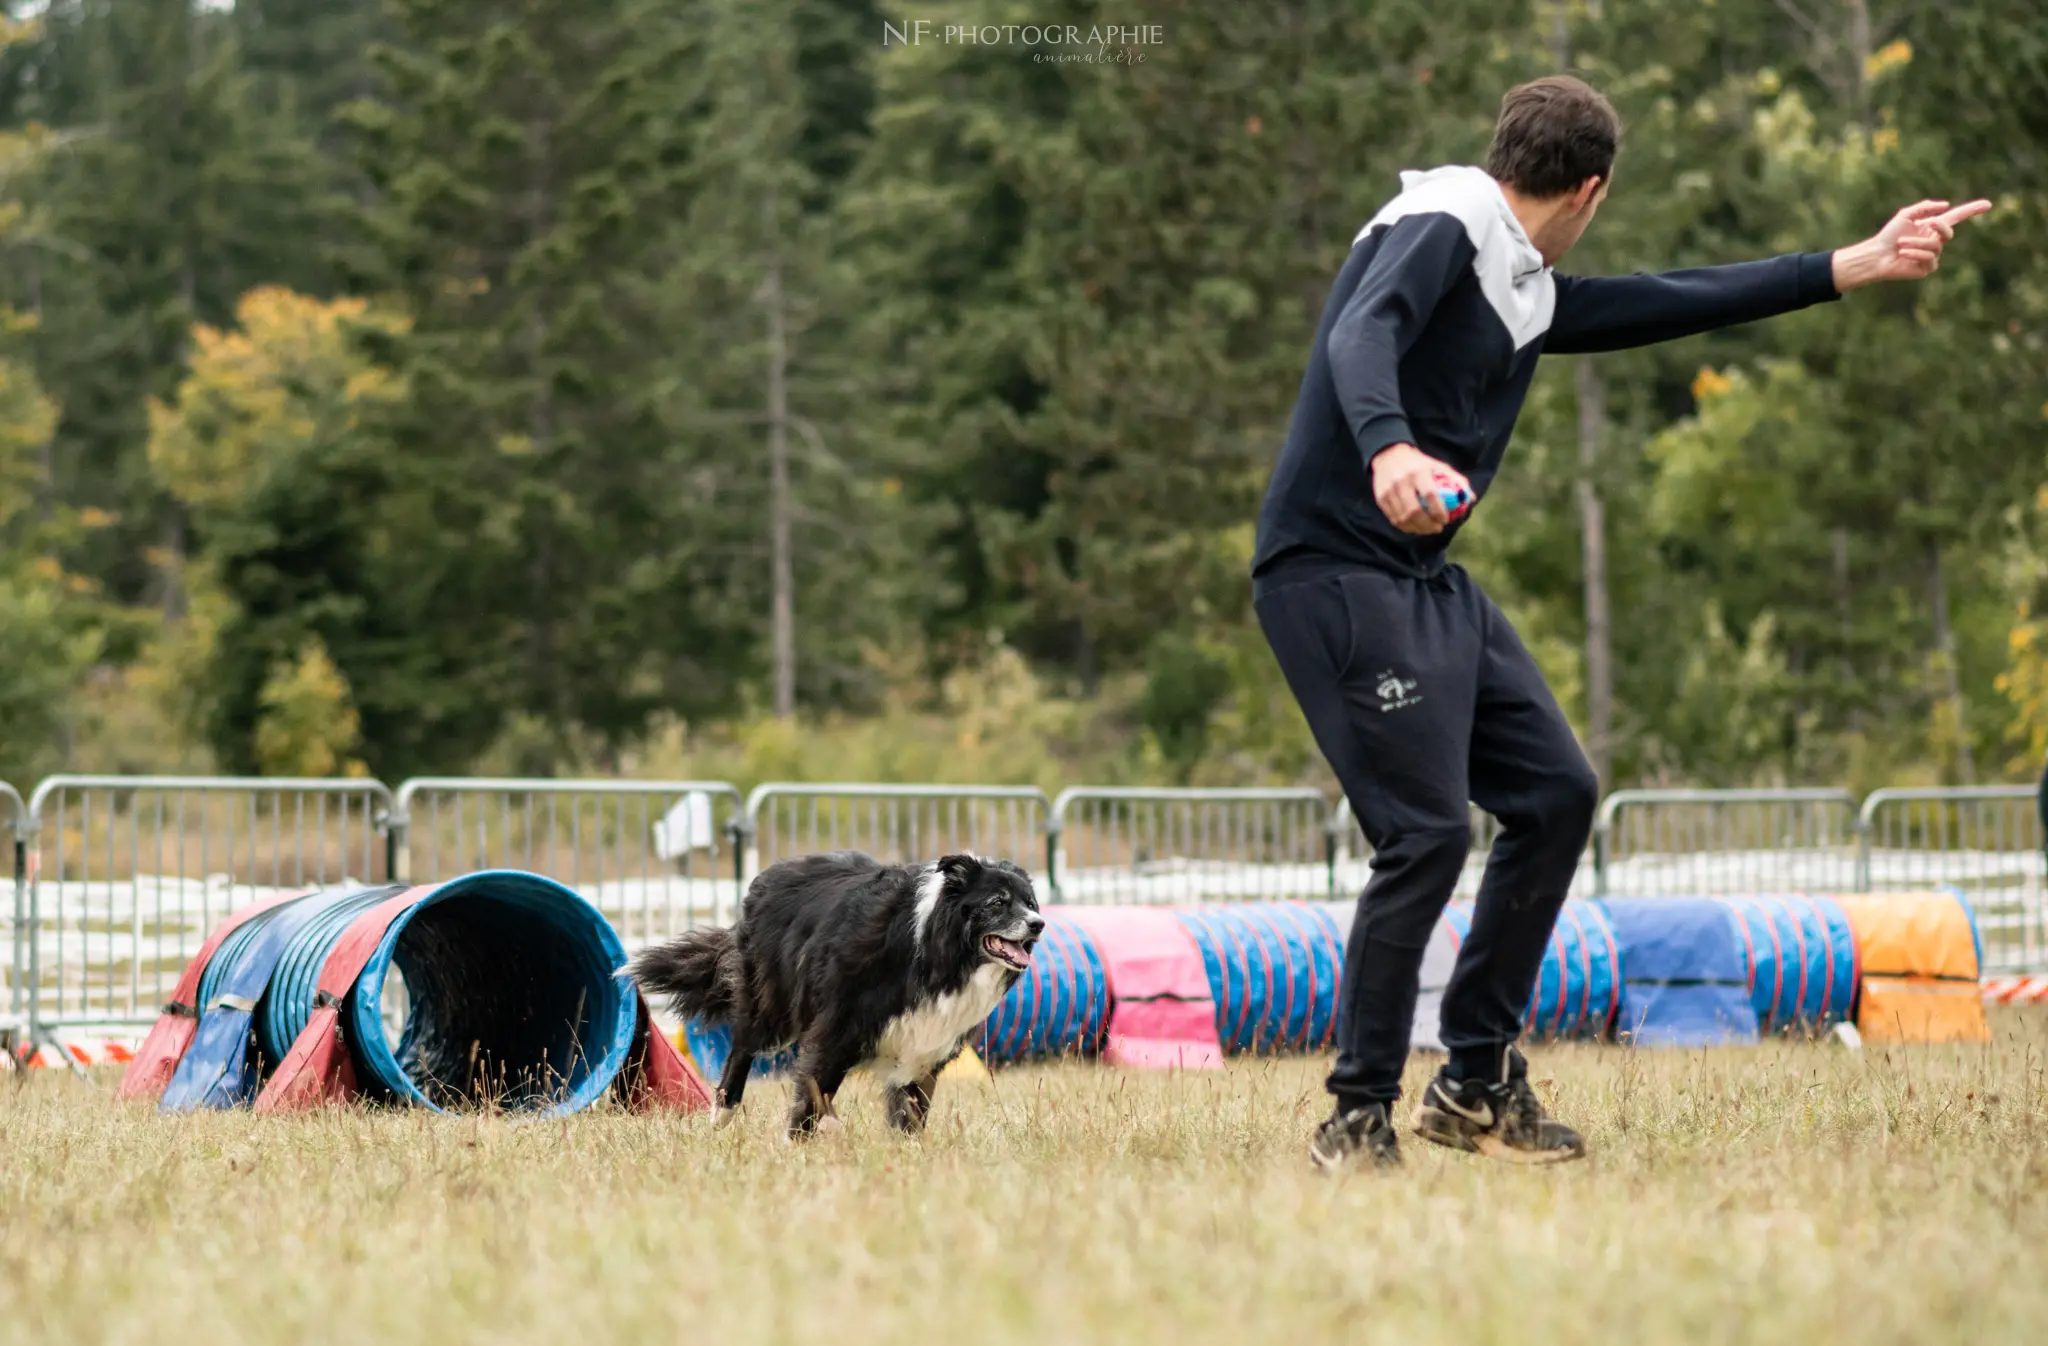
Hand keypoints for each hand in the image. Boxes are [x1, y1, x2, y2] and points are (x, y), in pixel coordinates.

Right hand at [1372, 443, 1469, 535]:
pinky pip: (1393, 519)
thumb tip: (1470, 499)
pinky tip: (1414, 527)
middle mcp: (1402, 481)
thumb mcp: (1438, 466)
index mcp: (1419, 472)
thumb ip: (1456, 481)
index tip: (1445, 519)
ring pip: (1403, 518)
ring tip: (1427, 529)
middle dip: (1428, 525)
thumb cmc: (1418, 463)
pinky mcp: (1380, 499)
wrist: (1388, 455)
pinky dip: (1405, 527)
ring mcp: (1388, 491)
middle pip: (1414, 511)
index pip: (1430, 495)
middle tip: (1437, 528)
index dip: (1439, 511)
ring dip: (1417, 529)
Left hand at [1832, 198, 1991, 290]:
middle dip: (1940, 227)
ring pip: (1935, 246)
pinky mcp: (1927, 268)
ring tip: (1900, 244)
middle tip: (1930, 223)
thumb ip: (1924, 208)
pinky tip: (1903, 254)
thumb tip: (1946, 206)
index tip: (1988, 204)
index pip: (1957, 217)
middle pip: (1949, 232)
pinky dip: (1915, 253)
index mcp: (1933, 227)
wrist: (1876, 255)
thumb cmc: (1889, 235)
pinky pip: (1929, 258)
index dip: (1972, 210)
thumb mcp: (1906, 215)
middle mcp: (1936, 240)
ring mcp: (1933, 255)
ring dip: (1917, 243)